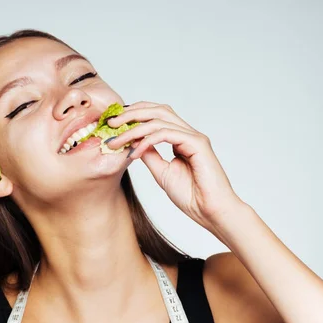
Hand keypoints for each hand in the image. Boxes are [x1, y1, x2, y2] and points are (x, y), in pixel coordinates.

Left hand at [107, 101, 243, 230]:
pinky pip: (166, 134)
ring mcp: (194, 137)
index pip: (156, 116)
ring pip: (159, 119)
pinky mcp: (197, 144)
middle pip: (158, 110)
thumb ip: (149, 155)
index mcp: (181, 138)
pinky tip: (135, 152)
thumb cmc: (192, 196)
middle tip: (110, 123)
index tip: (114, 125)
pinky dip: (147, 141)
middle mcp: (188, 134)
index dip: (134, 115)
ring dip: (134, 127)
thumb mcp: (161, 172)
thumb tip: (133, 143)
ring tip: (116, 139)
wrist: (211, 212)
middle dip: (131, 114)